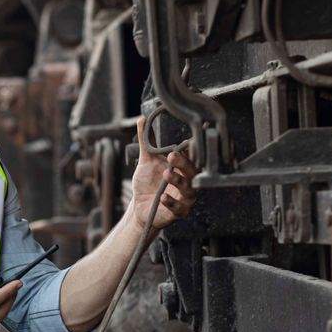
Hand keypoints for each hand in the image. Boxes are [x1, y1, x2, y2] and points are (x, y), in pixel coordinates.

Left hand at [130, 116, 197, 232]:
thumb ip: (146, 141)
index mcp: (183, 168)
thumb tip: (142, 118)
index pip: (190, 157)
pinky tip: (162, 196)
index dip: (189, 150)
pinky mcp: (178, 212)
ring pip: (188, 189)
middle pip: (191, 171)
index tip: (184, 143)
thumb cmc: (148, 183)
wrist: (140, 206)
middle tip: (172, 156)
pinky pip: (178, 208)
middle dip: (182, 163)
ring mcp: (185, 198)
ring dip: (178, 181)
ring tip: (166, 174)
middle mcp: (188, 182)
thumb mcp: (146, 160)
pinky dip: (171, 202)